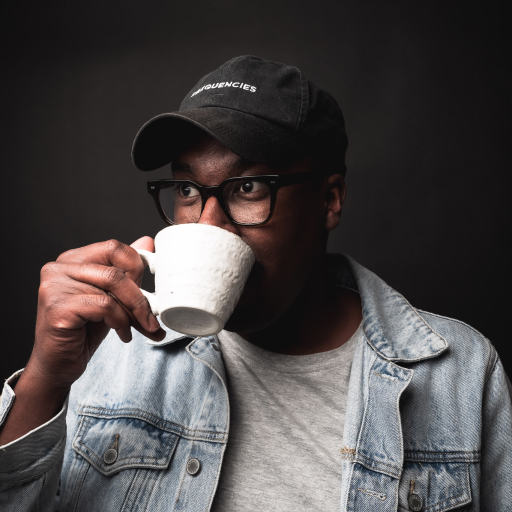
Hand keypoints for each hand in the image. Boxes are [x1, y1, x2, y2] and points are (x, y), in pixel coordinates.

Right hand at [28, 237, 165, 391]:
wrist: (57, 365)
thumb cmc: (83, 331)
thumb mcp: (111, 297)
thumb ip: (126, 272)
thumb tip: (148, 242)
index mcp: (72, 260)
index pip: (114, 248)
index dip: (136, 268)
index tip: (148, 291)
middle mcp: (59, 268)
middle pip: (115, 270)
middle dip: (140, 298)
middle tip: (151, 318)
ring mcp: (54, 286)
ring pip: (112, 287)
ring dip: (132, 313)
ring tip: (135, 328)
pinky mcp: (57, 307)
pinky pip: (104, 306)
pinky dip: (120, 321)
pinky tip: (121, 334)